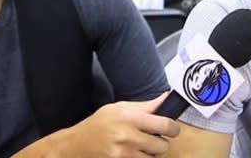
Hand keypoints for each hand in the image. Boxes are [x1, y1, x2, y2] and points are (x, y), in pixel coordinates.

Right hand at [13, 93, 179, 157]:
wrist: (76, 144)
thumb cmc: (99, 123)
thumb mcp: (119, 108)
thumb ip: (145, 106)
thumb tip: (167, 98)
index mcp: (129, 117)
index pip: (164, 125)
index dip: (173, 128)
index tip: (172, 128)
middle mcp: (127, 136)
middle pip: (163, 145)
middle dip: (161, 142)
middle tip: (153, 137)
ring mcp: (124, 154)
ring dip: (151, 153)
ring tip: (140, 145)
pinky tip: (134, 153)